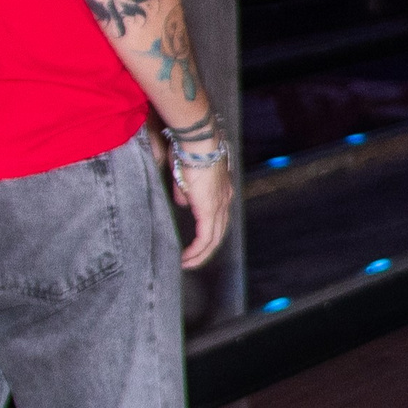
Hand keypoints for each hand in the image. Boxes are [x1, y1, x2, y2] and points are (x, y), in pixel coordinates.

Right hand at [175, 156, 233, 270]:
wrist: (198, 143)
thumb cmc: (189, 152)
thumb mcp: (185, 175)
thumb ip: (185, 192)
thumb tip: (183, 204)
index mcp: (222, 192)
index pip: (218, 219)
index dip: (208, 234)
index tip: (196, 245)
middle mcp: (225, 201)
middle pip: (219, 233)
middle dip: (205, 251)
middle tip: (191, 261)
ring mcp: (219, 206)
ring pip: (213, 239)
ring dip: (200, 254)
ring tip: (187, 263)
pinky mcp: (209, 210)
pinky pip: (205, 237)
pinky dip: (197, 250)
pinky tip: (187, 257)